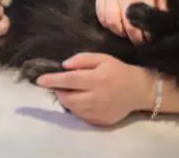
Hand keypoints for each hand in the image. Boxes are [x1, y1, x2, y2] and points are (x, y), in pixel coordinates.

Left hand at [36, 53, 153, 126]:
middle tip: (59, 85)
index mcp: (97, 79)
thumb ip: (82, 59)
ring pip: (73, 109)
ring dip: (67, 100)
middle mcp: (97, 97)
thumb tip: (64, 65)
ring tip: (71, 91)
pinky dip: (77, 108)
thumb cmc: (118, 70)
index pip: (69, 80)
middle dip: (58, 91)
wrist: (139, 90)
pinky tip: (82, 100)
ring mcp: (99, 112)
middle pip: (68, 98)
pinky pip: (81, 116)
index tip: (39, 80)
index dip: (53, 80)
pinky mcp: (101, 121)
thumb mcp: (102, 58)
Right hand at [96, 0, 165, 43]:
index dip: (146, 36)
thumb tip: (161, 30)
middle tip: (139, 41)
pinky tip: (116, 24)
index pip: (141, 23)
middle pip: (126, 26)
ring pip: (111, 23)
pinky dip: (108, 24)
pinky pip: (101, 17)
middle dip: (133, 38)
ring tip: (126, 32)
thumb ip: (160, 11)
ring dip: (119, 31)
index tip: (149, 40)